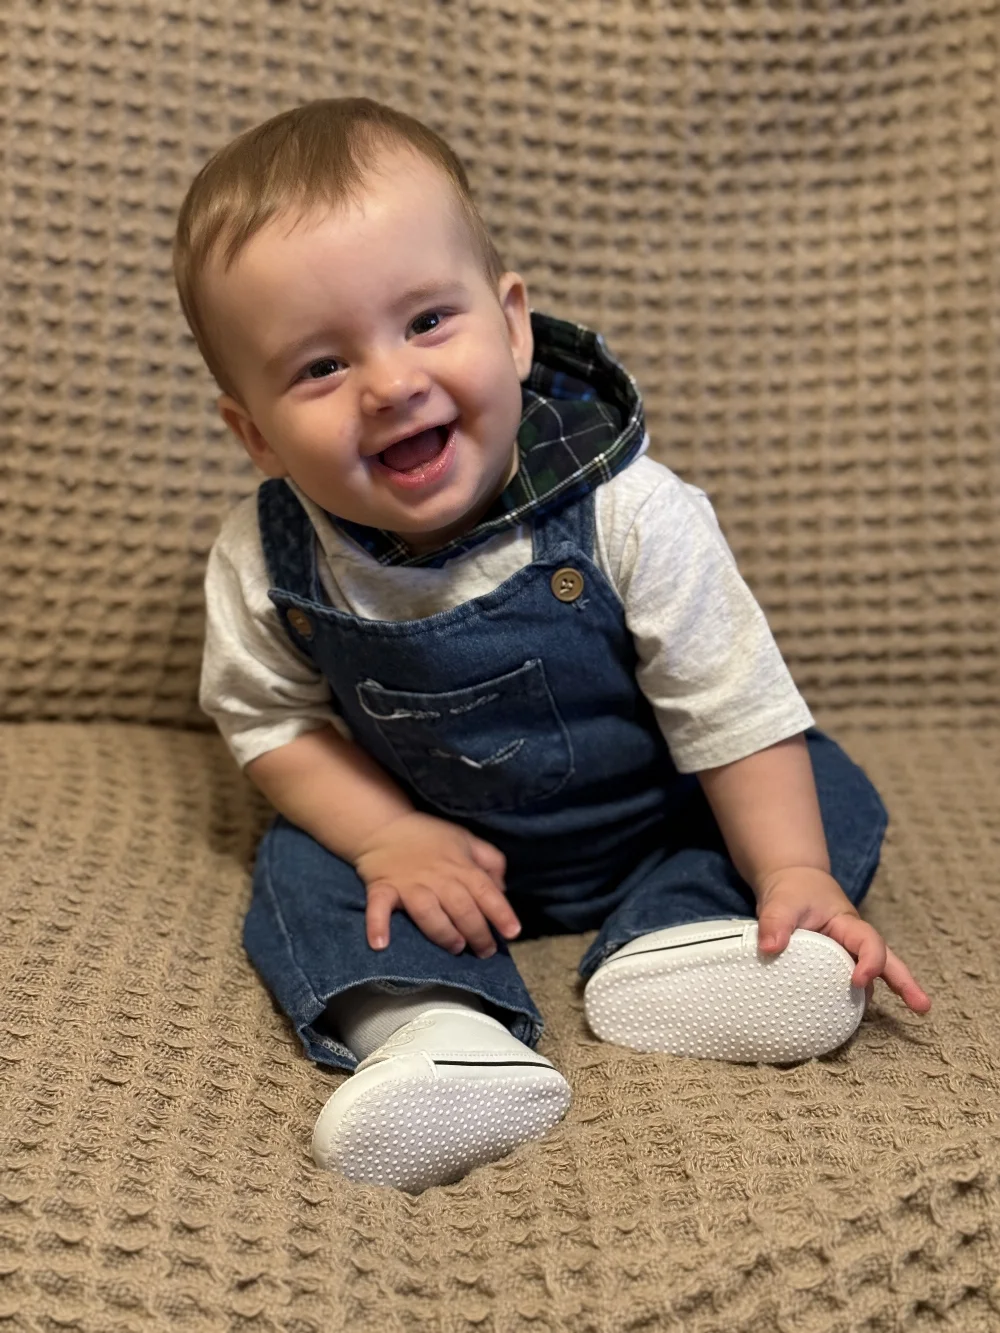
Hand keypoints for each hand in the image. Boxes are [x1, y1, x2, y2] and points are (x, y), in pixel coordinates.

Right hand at [354, 811, 520, 958]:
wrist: (383, 826)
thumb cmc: (429, 837)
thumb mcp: (466, 839)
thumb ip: (490, 861)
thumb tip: (502, 888)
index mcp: (460, 865)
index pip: (485, 890)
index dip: (501, 912)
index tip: (513, 932)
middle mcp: (437, 876)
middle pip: (461, 907)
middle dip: (477, 933)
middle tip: (485, 952)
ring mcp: (408, 884)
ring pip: (428, 912)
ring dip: (443, 932)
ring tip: (455, 946)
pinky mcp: (382, 888)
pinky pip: (379, 908)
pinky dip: (377, 925)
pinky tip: (380, 944)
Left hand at [755, 866, 930, 1013]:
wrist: (792, 882)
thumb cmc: (792, 891)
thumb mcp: (781, 902)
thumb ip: (775, 923)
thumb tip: (769, 948)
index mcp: (848, 924)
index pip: (869, 942)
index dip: (870, 962)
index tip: (856, 981)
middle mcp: (853, 942)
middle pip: (887, 962)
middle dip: (905, 984)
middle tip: (923, 1008)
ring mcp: (847, 954)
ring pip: (872, 977)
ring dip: (884, 998)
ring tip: (901, 1026)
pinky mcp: (835, 965)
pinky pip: (848, 983)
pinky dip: (853, 1001)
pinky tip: (848, 1021)